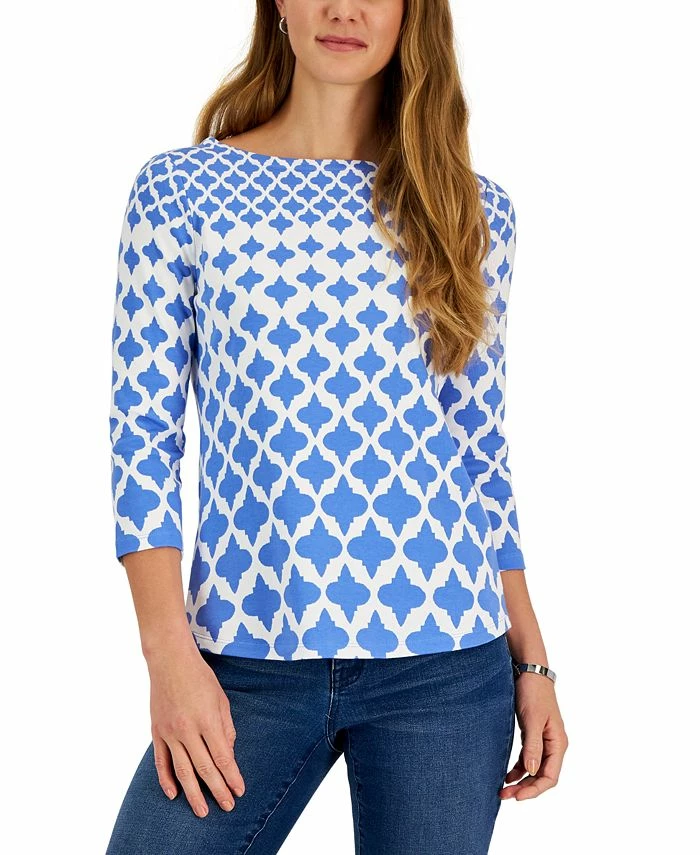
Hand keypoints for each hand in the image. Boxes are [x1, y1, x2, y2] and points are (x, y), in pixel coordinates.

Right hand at [146, 646, 245, 816]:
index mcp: (208, 720)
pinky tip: (174, 794)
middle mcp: (188, 730)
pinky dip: (166, 780)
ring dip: (193, 793)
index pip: (222, 757)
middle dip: (218, 790)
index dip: (232, 777)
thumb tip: (227, 754)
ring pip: (182, 771)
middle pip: (204, 769)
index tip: (239, 791)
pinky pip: (160, 761)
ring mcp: (170, 733)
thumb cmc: (200, 677)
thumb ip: (225, 728)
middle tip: (227, 806)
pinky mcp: (157, 732)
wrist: (170, 661)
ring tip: (202, 811)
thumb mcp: (221, 699)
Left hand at [500, 673, 567, 799]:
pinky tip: (507, 775)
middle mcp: (553, 745)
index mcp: (558, 743)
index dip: (534, 789)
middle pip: (542, 776)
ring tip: (503, 790)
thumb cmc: (533, 692)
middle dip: (525, 788)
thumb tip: (531, 771)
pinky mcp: (533, 734)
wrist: (529, 671)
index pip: (550, 776)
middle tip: (505, 796)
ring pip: (534, 769)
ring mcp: (543, 740)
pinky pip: (527, 758)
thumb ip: (532, 745)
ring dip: (521, 780)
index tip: (517, 796)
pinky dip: (518, 768)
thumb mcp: (532, 719)